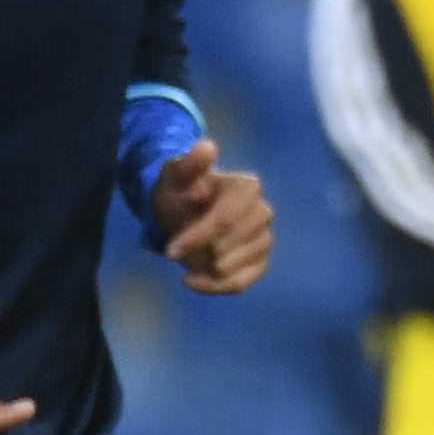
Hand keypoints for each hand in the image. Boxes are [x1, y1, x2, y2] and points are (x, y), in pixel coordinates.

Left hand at [145, 142, 271, 294]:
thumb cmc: (180, 191)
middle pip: (230, 245)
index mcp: (248, 187)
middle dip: (198, 252)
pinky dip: (214, 287)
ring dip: (203, 268)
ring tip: (185, 260)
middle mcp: (262, 213)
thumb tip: (207, 148)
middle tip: (174, 250)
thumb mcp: (175, 174)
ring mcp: (263, 239)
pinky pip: (241, 283)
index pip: (227, 218)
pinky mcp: (259, 263)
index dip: (198, 237)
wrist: (183, 211)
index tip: (170, 250)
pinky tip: (192, 280)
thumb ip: (189, 164)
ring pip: (234, 266)